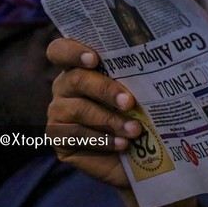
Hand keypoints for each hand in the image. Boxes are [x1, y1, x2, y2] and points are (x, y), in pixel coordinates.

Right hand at [46, 38, 140, 187]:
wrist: (135, 155)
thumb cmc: (137, 115)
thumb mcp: (136, 95)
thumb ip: (132, 80)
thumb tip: (149, 70)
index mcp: (80, 67)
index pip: (60, 50)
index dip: (73, 51)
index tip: (95, 59)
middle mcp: (64, 87)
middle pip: (77, 79)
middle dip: (106, 89)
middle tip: (129, 102)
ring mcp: (57, 111)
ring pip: (79, 110)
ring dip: (110, 120)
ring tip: (135, 130)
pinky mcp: (58, 137)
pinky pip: (77, 135)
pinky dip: (103, 140)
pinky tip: (122, 144)